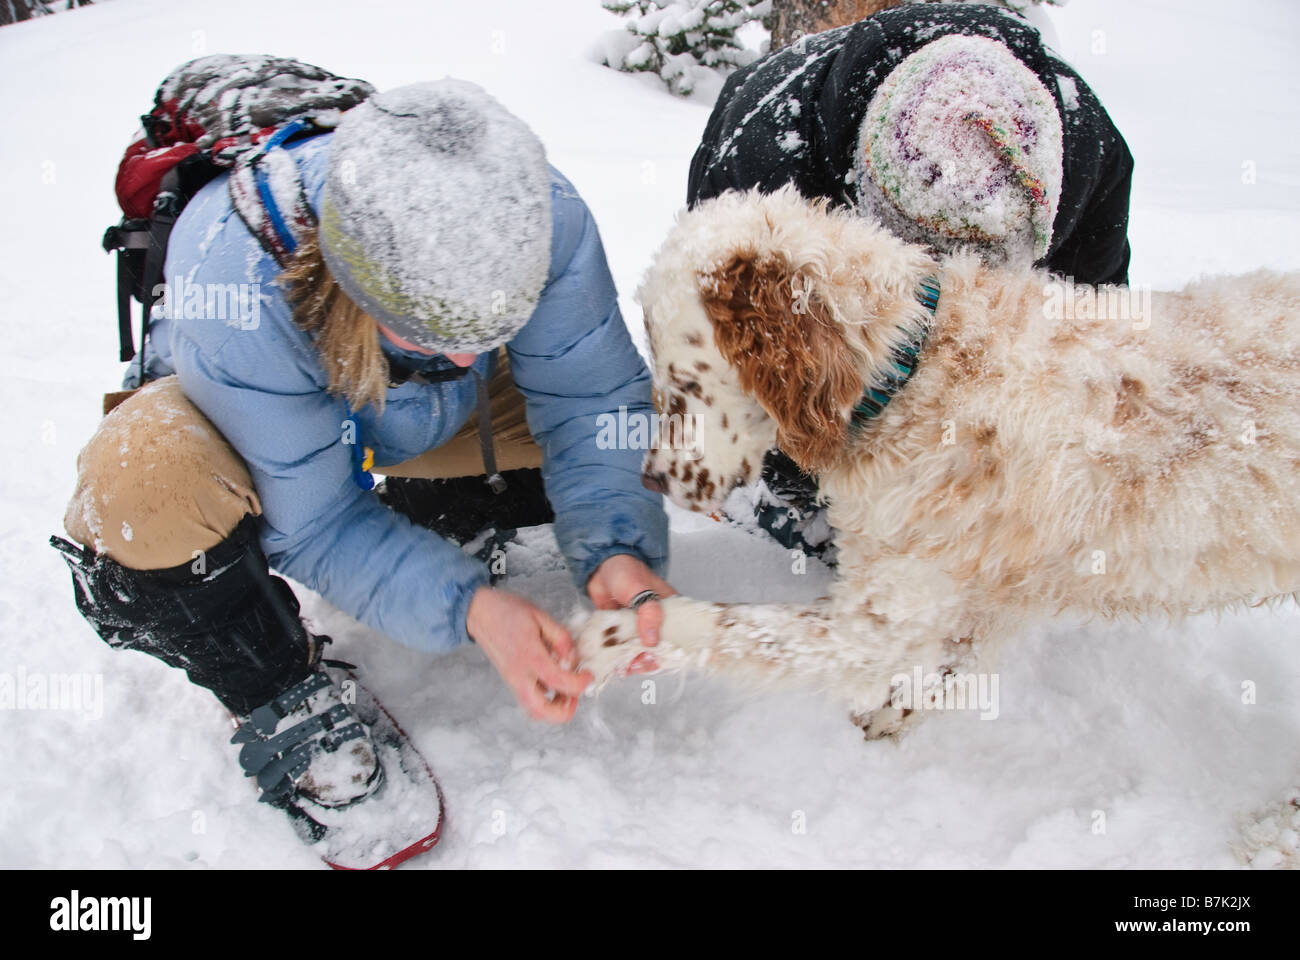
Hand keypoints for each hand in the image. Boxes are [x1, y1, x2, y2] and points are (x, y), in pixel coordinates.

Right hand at [466, 586, 592, 722]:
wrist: (479, 612)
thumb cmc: (507, 611)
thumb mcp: (541, 616)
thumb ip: (560, 638)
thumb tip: (572, 657)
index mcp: (530, 656)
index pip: (559, 682)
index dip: (579, 684)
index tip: (587, 675)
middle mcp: (519, 674)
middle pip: (540, 711)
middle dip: (563, 711)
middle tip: (575, 695)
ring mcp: (512, 680)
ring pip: (533, 710)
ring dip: (554, 708)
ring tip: (566, 690)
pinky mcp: (510, 680)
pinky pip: (528, 699)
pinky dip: (544, 699)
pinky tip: (553, 681)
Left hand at [586, 553, 675, 674]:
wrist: (599, 567)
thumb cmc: (625, 572)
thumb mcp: (641, 590)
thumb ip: (649, 614)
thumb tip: (652, 642)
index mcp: (667, 610)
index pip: (676, 635)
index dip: (671, 651)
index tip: (660, 661)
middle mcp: (654, 621)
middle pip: (657, 648)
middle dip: (648, 660)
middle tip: (637, 665)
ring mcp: (636, 627)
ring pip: (638, 651)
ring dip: (632, 661)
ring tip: (624, 668)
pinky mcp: (620, 631)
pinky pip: (621, 648)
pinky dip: (618, 657)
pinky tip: (614, 664)